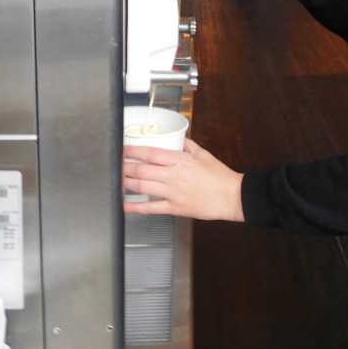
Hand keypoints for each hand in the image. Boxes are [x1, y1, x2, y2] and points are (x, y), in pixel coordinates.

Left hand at [123, 138, 244, 220]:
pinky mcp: (174, 207)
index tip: (123, 149)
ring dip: (127, 183)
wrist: (231, 196)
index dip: (134, 151)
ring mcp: (172, 192)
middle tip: (116, 165)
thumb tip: (179, 140)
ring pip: (142, 187)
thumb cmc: (220, 176)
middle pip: (142, 170)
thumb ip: (189, 146)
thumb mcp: (204, 155)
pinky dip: (135, 207)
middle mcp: (173, 176)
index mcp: (180, 160)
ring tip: (118, 180)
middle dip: (125, 167)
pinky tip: (125, 205)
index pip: (151, 153)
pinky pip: (151, 208)